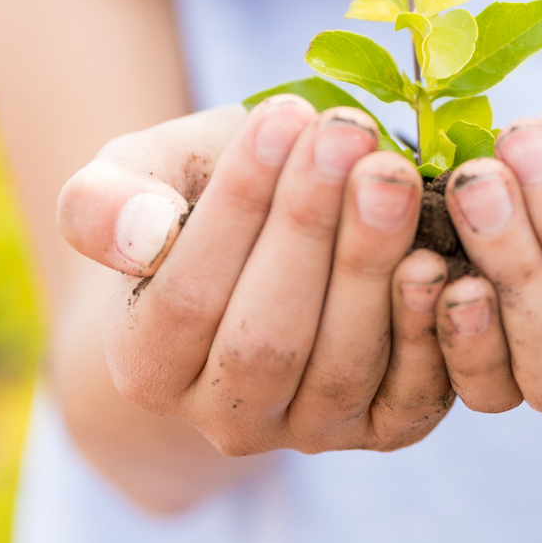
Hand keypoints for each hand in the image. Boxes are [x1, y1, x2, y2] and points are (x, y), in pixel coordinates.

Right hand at [56, 97, 453, 454]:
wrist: (272, 240)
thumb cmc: (199, 194)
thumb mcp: (141, 175)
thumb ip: (105, 200)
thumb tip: (138, 233)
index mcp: (149, 366)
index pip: (187, 297)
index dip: (237, 206)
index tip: (282, 114)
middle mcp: (226, 420)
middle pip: (267, 338)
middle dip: (310, 227)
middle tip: (348, 132)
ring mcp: (310, 429)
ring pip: (341, 365)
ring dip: (371, 263)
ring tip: (391, 173)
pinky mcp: (386, 426)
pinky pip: (410, 396)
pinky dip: (427, 329)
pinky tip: (436, 255)